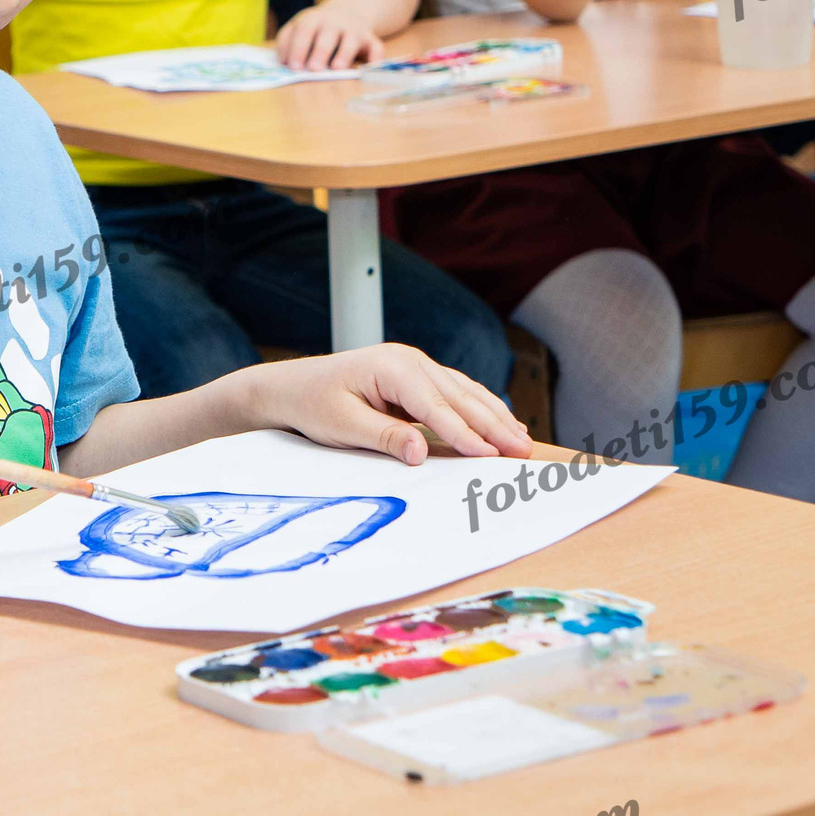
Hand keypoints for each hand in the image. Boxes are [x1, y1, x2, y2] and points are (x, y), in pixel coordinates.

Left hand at [254, 343, 533, 464]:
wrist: (291, 387)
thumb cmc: (312, 403)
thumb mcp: (342, 425)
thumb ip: (384, 437)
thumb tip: (422, 452)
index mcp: (392, 366)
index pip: (436, 404)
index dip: (464, 432)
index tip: (489, 454)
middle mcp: (409, 360)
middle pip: (459, 397)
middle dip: (493, 425)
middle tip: (523, 452)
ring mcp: (415, 366)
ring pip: (464, 393)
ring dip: (494, 417)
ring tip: (522, 441)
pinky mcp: (417, 379)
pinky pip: (456, 394)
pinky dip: (480, 409)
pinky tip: (501, 422)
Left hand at [272, 0, 385, 70]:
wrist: (350, 9)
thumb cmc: (316, 26)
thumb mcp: (298, 27)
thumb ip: (287, 41)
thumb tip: (282, 62)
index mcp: (313, 19)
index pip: (304, 30)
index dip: (297, 47)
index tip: (293, 65)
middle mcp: (334, 22)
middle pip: (327, 35)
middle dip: (320, 51)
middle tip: (312, 68)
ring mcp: (353, 30)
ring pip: (350, 41)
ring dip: (344, 54)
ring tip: (336, 69)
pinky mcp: (370, 39)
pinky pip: (376, 46)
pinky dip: (376, 57)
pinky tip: (372, 66)